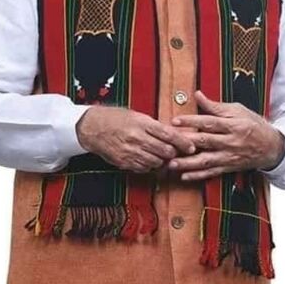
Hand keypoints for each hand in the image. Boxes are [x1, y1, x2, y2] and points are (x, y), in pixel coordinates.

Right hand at [76, 105, 196, 173]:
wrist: (92, 128)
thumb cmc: (115, 118)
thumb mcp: (136, 115)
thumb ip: (154, 125)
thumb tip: (174, 133)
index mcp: (141, 123)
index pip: (169, 134)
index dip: (183, 142)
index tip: (191, 146)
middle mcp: (137, 138)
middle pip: (165, 151)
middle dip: (174, 153)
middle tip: (178, 152)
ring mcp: (130, 152)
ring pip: (157, 162)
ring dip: (162, 160)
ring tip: (162, 155)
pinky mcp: (124, 162)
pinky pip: (144, 168)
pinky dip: (150, 165)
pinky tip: (148, 158)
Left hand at [167, 90, 284, 180]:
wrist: (272, 146)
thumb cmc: (254, 125)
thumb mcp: (238, 110)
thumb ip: (215, 106)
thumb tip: (197, 95)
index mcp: (233, 125)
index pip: (209, 122)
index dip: (191, 121)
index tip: (175, 121)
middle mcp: (230, 142)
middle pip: (205, 142)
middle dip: (185, 144)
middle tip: (168, 144)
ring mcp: (229, 157)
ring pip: (206, 161)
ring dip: (187, 164)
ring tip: (171, 164)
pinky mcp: (228, 167)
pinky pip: (211, 173)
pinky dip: (197, 176)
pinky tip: (184, 176)